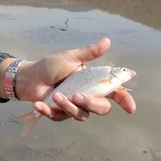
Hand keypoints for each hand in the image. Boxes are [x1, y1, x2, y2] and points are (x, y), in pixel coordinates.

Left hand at [14, 37, 136, 120]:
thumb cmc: (51, 66)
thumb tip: (107, 41)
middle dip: (91, 104)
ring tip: (55, 95)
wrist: (29, 77)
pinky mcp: (60, 113)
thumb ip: (89, 53)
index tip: (130, 108)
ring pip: (82, 115)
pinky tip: (40, 104)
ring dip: (68, 106)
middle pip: (102, 108)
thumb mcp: (70, 57)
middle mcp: (88, 96)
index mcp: (94, 82)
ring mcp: (74, 107)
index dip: (124, 100)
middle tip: (76, 96)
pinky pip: (60, 118)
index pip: (115, 93)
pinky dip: (49, 111)